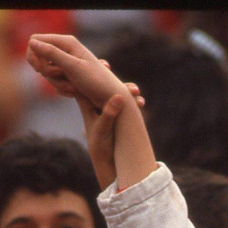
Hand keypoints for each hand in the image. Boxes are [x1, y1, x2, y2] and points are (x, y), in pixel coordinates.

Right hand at [26, 35, 126, 109]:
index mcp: (66, 42)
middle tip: (61, 78)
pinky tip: (73, 92)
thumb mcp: (72, 67)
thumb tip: (32, 42)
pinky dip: (61, 88)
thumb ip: (52, 53)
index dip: (33, 55)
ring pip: (46, 72)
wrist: (110, 97)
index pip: (35, 41)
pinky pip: (54, 81)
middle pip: (39, 58)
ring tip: (73, 88)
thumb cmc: (96, 80)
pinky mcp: (68, 74)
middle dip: (47, 72)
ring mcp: (66, 62)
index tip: (40, 70)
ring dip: (57, 83)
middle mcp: (65, 49)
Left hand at [81, 72, 143, 190]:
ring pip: (117, 95)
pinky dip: (133, 102)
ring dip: (128, 92)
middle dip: (116, 80)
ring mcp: (108, 111)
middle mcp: (97, 106)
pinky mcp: (118, 118)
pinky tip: (141, 103)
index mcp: (87, 106)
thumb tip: (119, 97)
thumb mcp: (103, 130)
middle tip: (123, 75)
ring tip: (137, 92)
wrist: (107, 163)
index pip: (85, 82)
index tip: (106, 64)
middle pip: (104, 86)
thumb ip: (109, 113)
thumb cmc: (100, 148)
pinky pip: (126, 105)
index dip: (91, 71)